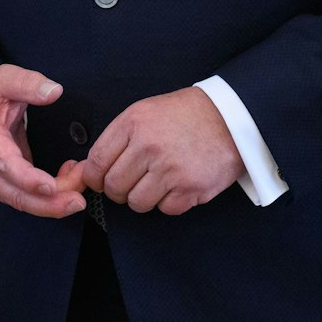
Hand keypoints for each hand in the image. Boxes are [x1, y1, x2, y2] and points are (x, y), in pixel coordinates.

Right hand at [0, 64, 87, 217]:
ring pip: (20, 201)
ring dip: (51, 204)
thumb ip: (28, 84)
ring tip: (78, 193)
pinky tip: (67, 183)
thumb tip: (54, 91)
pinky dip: (47, 199)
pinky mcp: (4, 180)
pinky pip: (24, 197)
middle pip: (13, 194)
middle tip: (77, 200)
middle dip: (47, 203)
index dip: (28, 179)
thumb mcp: (5, 79)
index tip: (51, 186)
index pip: (4, 164)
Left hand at [81, 86, 243, 214]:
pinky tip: (175, 186)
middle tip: (127, 185)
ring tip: (153, 185)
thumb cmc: (184, 115)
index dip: (93, 177)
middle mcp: (149, 147)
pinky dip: (168, 202)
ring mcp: (171, 170)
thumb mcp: (144, 112)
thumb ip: (118, 138)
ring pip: (137, 202)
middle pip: (114, 186)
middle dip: (117, 191)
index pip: (97, 161)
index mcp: (133, 124)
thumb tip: (92, 167)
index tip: (97, 181)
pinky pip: (165, 209)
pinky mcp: (191, 188)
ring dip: (142, 198)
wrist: (229, 117)